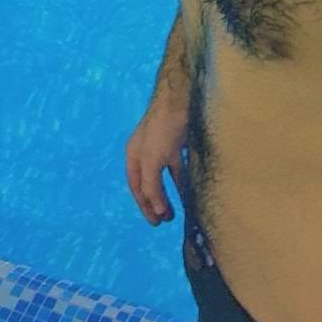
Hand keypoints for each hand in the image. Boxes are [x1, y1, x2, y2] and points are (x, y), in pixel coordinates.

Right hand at [125, 101, 187, 226]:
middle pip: (148, 184)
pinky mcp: (177, 143)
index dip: (144, 205)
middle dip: (154, 203)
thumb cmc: (161, 129)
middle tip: (164, 221)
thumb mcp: (152, 160)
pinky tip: (188, 191)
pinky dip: (180, 180)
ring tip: (174, 212)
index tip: (154, 222)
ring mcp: (161, 148)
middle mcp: (145, 153)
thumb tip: (156, 208)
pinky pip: (178, 167)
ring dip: (168, 195)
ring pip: (163, 178)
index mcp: (133, 156)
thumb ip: (152, 185)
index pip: (136, 187)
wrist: (179, 99)